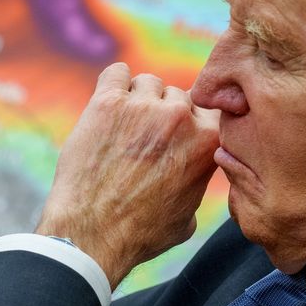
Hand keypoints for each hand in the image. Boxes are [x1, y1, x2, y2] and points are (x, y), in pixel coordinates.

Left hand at [37, 63, 221, 287]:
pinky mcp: (107, 102)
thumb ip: (197, 184)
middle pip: (178, 95)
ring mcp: (144, 107)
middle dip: (164, 114)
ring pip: (148, 82)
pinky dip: (113, 84)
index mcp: (209, 142)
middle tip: (144, 139)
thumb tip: (194, 176)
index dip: (194, 123)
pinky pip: (116, 72)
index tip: (179, 134)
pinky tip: (107, 103)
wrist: (93, 232)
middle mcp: (181, 117)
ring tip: (123, 127)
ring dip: (138, 99)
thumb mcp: (188, 217)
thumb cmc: (141, 233)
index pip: (212, 110)